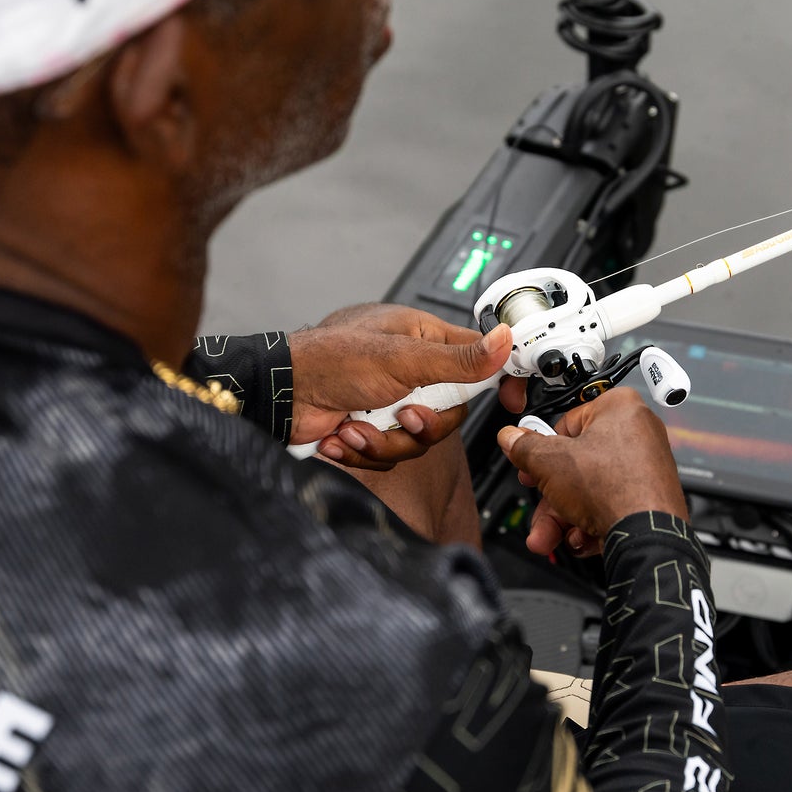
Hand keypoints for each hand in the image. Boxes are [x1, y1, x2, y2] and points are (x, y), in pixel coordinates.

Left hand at [289, 304, 510, 470]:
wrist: (278, 398)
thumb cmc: (328, 360)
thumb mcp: (402, 358)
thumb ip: (458, 358)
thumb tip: (503, 342)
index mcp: (421, 338)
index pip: (476, 356)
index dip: (497, 376)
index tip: (512, 397)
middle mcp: (409, 370)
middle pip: (450, 411)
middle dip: (423, 424)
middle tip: (403, 416)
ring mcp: (389, 401)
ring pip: (419, 439)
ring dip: (384, 441)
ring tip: (354, 429)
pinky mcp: (371, 428)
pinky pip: (391, 453)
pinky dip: (364, 450)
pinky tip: (340, 436)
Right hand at [497, 387, 688, 556]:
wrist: (647, 536)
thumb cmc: (614, 490)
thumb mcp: (550, 463)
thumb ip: (525, 448)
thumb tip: (511, 437)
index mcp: (619, 408)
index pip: (566, 423)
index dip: (542, 449)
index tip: (529, 465)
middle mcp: (637, 433)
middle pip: (575, 464)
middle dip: (550, 497)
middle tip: (539, 507)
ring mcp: (645, 467)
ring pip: (589, 490)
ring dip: (563, 517)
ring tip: (549, 536)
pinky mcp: (647, 496)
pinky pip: (608, 504)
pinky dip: (590, 523)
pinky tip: (581, 537)